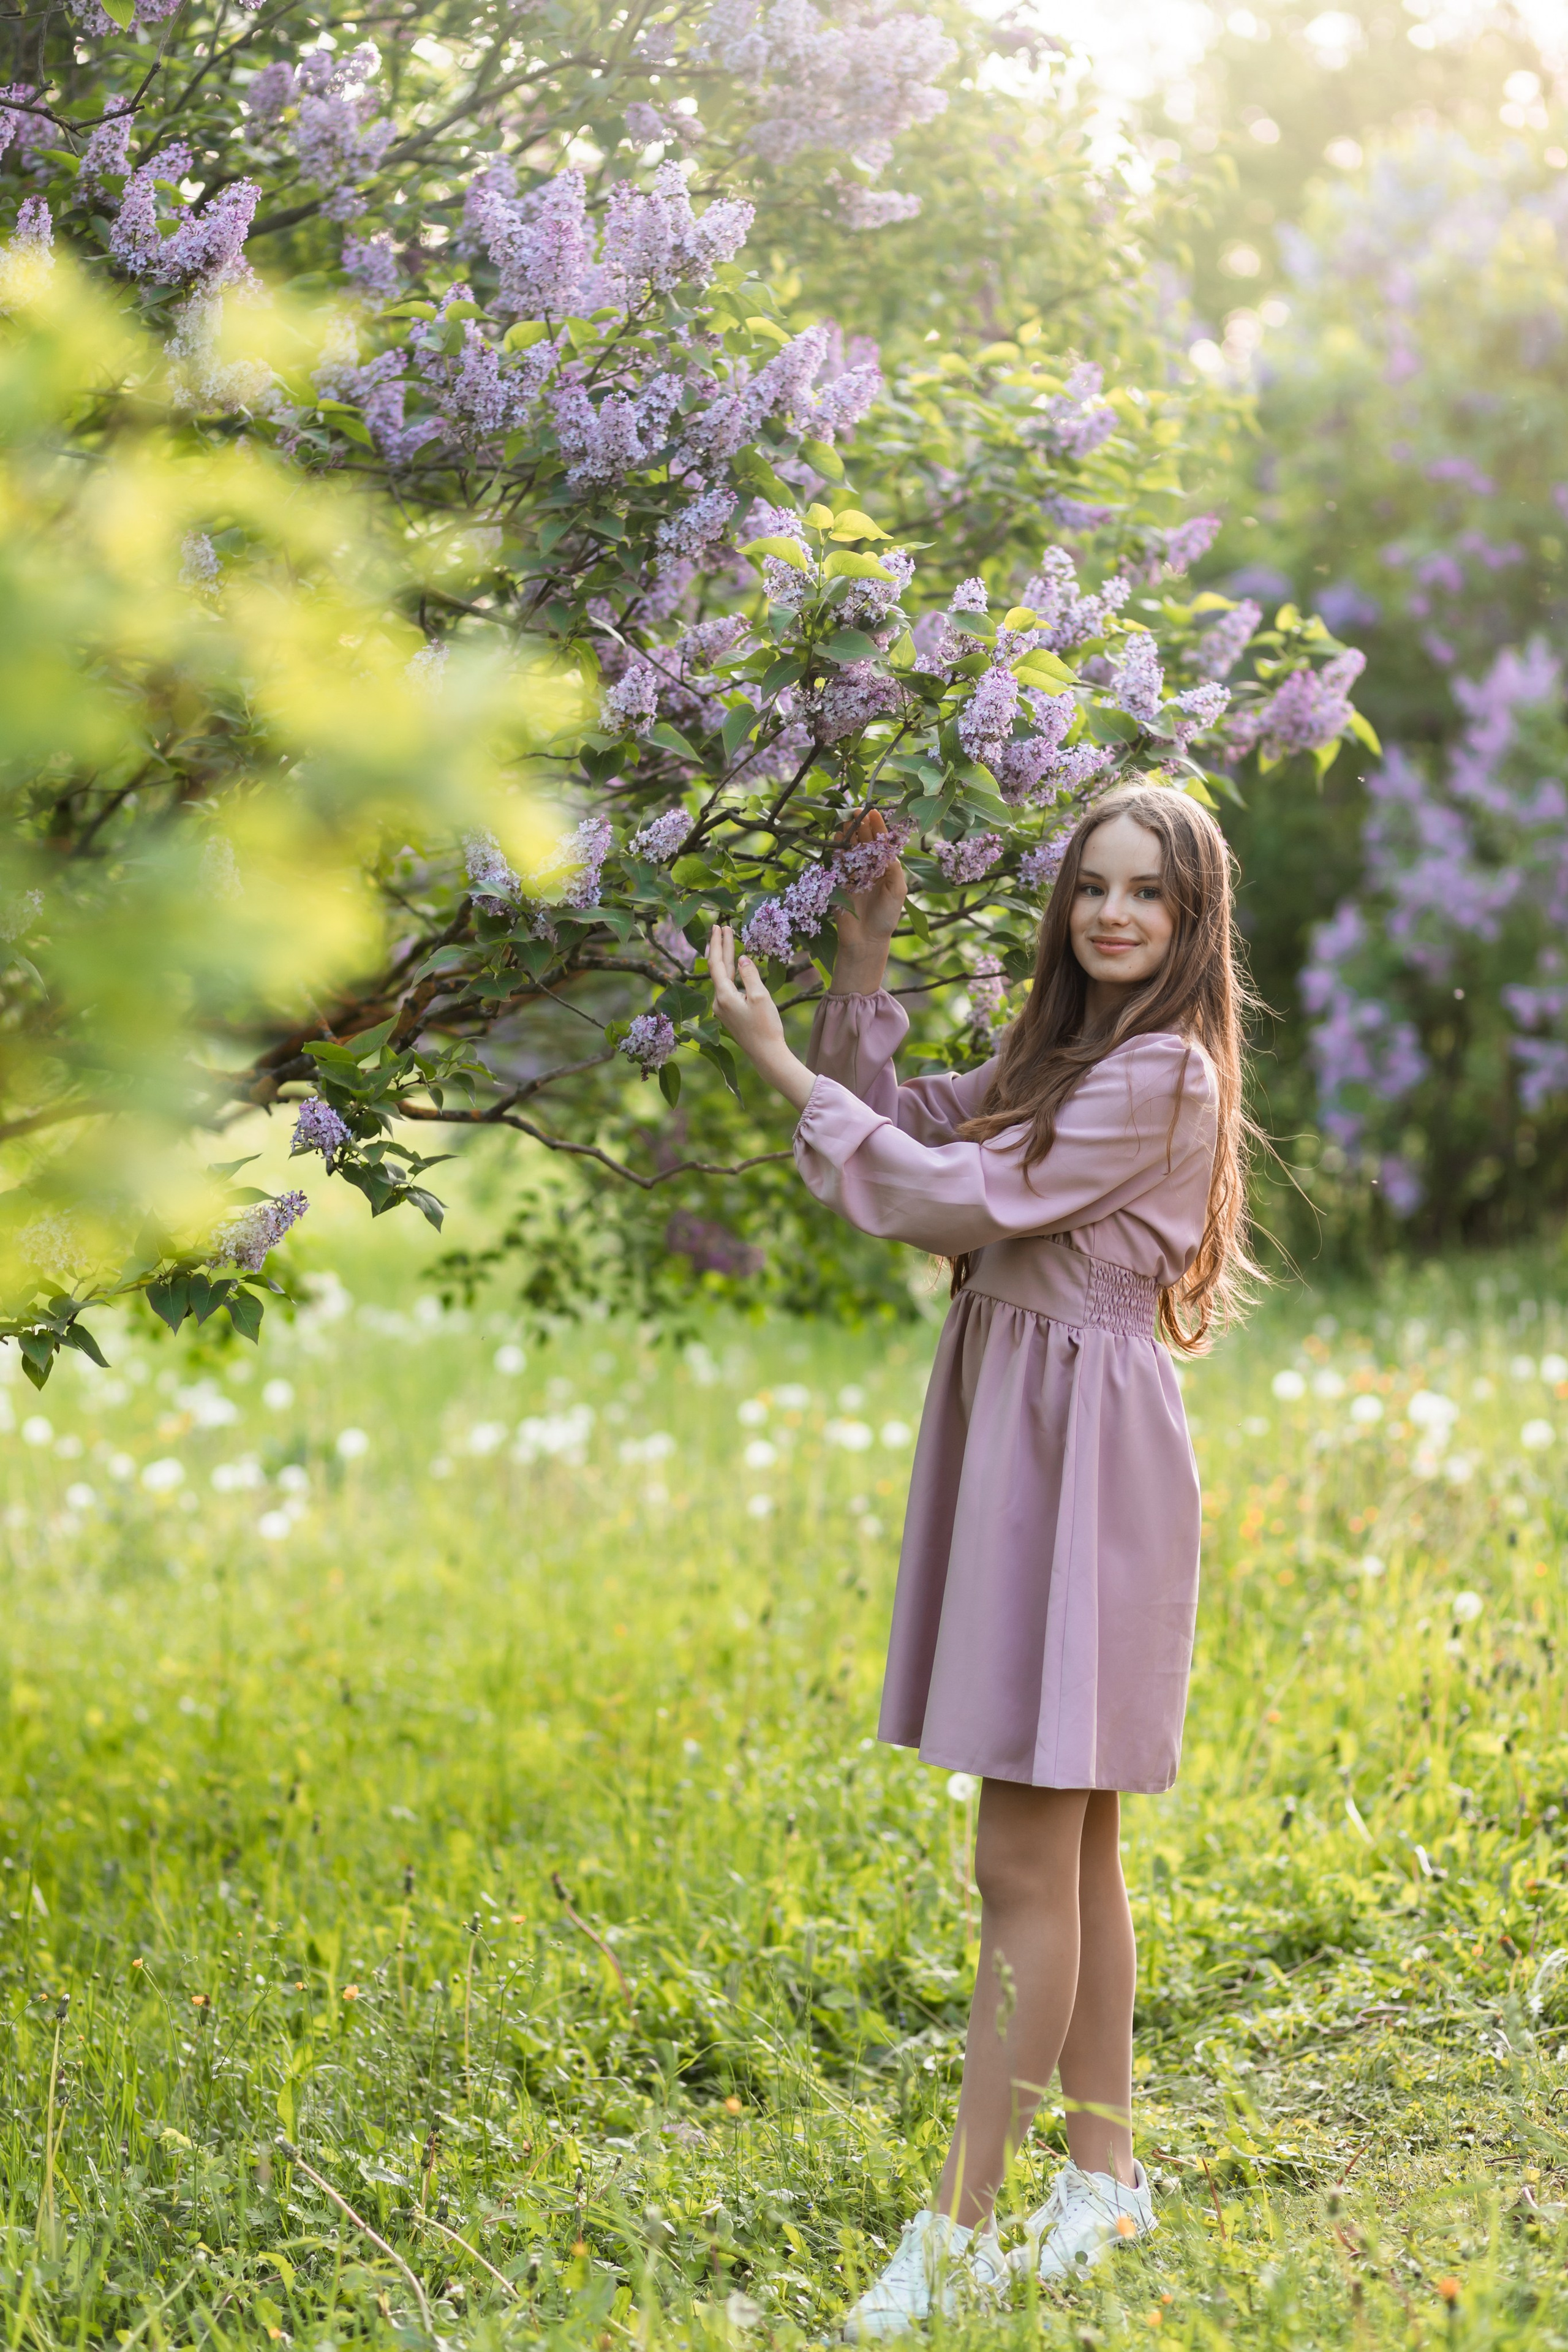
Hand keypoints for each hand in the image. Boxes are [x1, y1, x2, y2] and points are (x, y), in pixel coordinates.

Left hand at [707, 924, 815, 1110]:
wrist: (767, 1055)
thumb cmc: (765, 1027)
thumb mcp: (760, 997)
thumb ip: (749, 975)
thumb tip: (742, 958)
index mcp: (723, 996)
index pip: (716, 963)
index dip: (717, 943)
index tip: (719, 926)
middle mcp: (718, 1002)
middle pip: (717, 969)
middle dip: (720, 947)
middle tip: (722, 927)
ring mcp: (723, 1009)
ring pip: (722, 979)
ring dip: (725, 960)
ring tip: (727, 942)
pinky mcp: (730, 1015)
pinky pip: (727, 988)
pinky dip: (731, 975)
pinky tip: (735, 969)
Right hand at [832, 809, 905, 992]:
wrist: (866, 940)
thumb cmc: (886, 918)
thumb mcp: (898, 892)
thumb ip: (895, 870)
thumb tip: (888, 850)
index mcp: (886, 869)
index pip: (882, 843)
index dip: (878, 827)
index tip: (873, 812)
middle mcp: (870, 868)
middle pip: (865, 841)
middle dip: (861, 826)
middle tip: (855, 811)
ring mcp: (854, 875)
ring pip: (851, 849)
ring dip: (848, 834)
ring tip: (845, 820)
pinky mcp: (840, 882)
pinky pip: (838, 862)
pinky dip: (837, 849)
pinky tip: (836, 838)